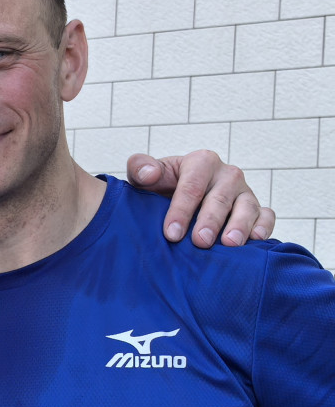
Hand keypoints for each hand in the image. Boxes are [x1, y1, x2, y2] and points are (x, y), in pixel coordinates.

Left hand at [125, 151, 274, 248]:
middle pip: (219, 198)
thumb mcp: (145, 177)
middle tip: (200, 242)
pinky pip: (266, 215)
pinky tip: (255, 241)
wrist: (176, 197)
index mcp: (201, 162)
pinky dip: (264, 227)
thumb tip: (149, 173)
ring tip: (229, 244)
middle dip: (209, 221)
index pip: (192, 185)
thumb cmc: (161, 188)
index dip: (181, 209)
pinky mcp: (257, 208)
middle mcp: (227, 175)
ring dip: (239, 226)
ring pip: (247, 206)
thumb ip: (140, 169)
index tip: (171, 233)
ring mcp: (244, 192)